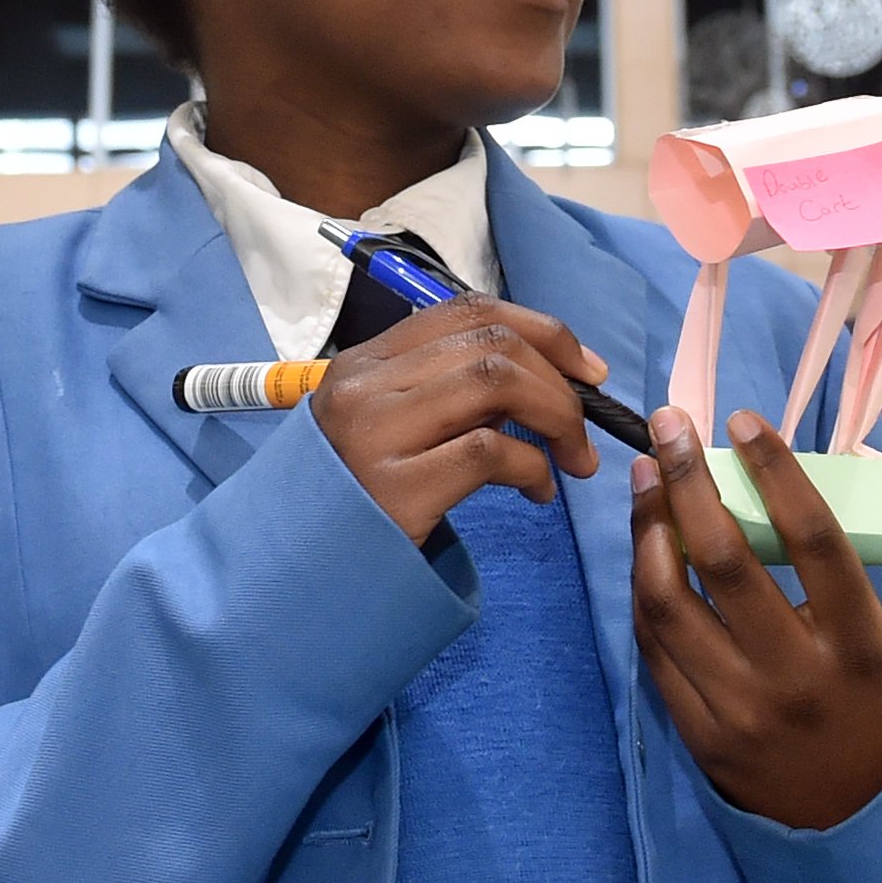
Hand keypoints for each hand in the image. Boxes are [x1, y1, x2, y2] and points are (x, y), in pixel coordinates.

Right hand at [308, 293, 606, 543]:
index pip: (467, 311)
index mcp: (365, 362)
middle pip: (491, 343)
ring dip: (556, 417)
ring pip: (494, 382)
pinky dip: (532, 466)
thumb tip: (542, 381)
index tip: (587, 368)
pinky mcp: (394, 489)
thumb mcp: (387, 428)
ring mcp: (375, 435)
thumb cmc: (355, 500)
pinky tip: (537, 492)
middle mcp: (365, 387)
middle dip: (559, 382)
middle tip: (583, 431)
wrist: (294, 572)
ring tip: (571, 460)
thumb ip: (444, 395)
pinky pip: (488, 452)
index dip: (542, 331)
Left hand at [630, 407, 881, 831]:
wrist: (857, 823)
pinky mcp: (699, 734)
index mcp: (863, 646)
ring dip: (648, 530)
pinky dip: (643, 590)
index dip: (775, 471)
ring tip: (646, 479)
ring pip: (672, 604)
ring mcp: (741, 710)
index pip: (814, 539)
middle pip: (727, 561)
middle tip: (669, 426)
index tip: (743, 420)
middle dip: (690, 480)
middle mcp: (798, 677)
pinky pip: (655, 648)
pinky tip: (646, 546)